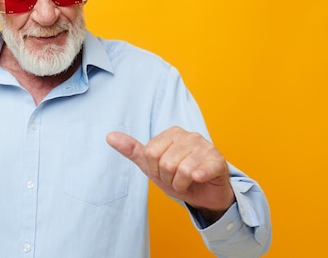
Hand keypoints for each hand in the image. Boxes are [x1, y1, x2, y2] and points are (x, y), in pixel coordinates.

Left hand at [106, 126, 234, 222]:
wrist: (205, 195)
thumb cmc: (178, 177)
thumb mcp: (152, 166)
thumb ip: (133, 150)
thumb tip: (110, 136)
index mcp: (171, 133)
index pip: (150, 153)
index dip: (154, 170)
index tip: (164, 172)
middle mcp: (188, 135)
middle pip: (165, 162)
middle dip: (168, 178)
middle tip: (177, 179)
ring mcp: (205, 146)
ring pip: (182, 169)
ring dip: (181, 184)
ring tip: (187, 182)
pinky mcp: (218, 160)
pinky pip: (200, 170)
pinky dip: (197, 178)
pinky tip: (198, 179)